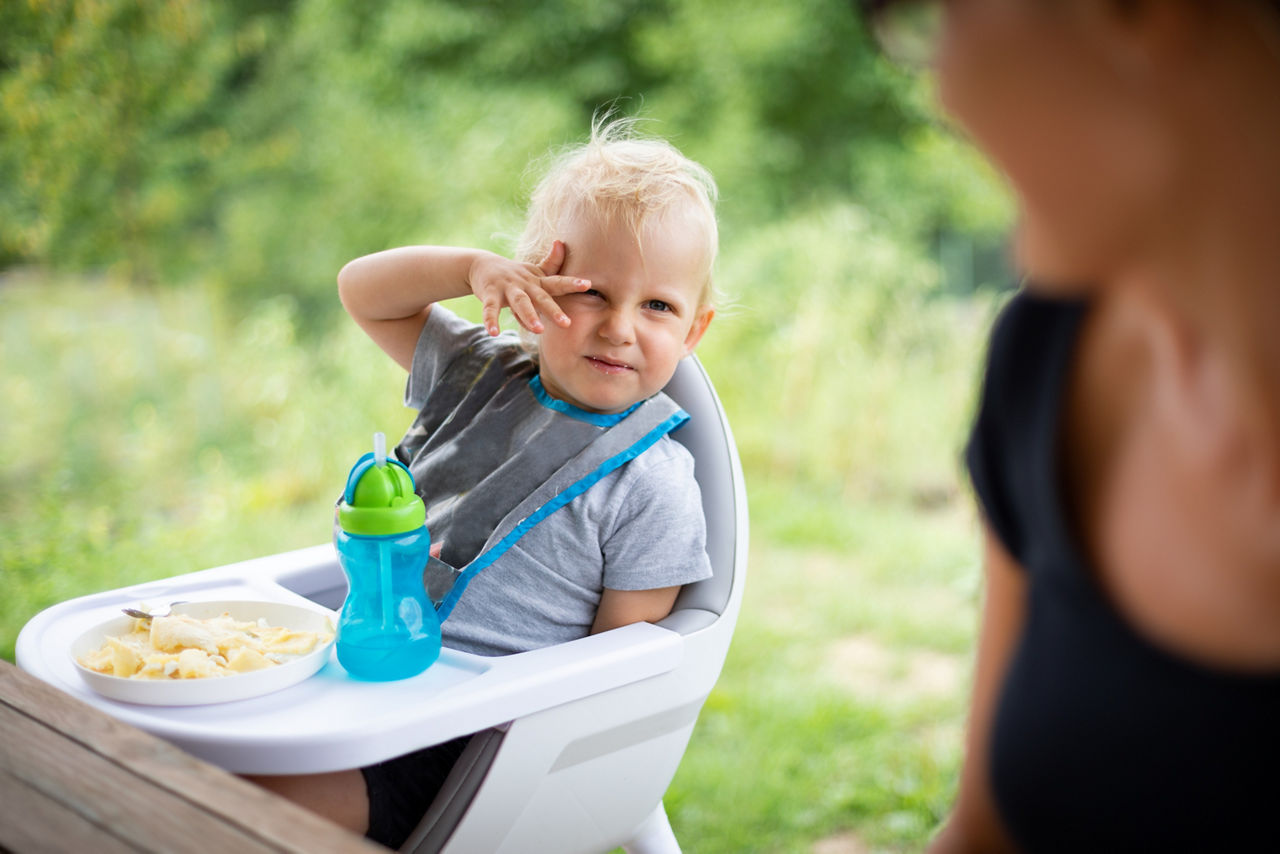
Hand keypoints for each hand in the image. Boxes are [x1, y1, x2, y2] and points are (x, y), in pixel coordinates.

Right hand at [468, 241, 589, 335]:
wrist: (481, 265)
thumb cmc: (515, 274)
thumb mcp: (534, 270)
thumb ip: (552, 262)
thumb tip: (561, 243)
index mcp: (537, 280)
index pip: (557, 282)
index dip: (572, 283)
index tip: (588, 284)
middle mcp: (524, 283)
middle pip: (541, 297)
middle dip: (553, 310)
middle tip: (566, 323)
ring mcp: (507, 288)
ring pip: (519, 302)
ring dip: (528, 315)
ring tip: (538, 330)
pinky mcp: (490, 294)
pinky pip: (491, 308)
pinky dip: (491, 320)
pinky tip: (494, 332)